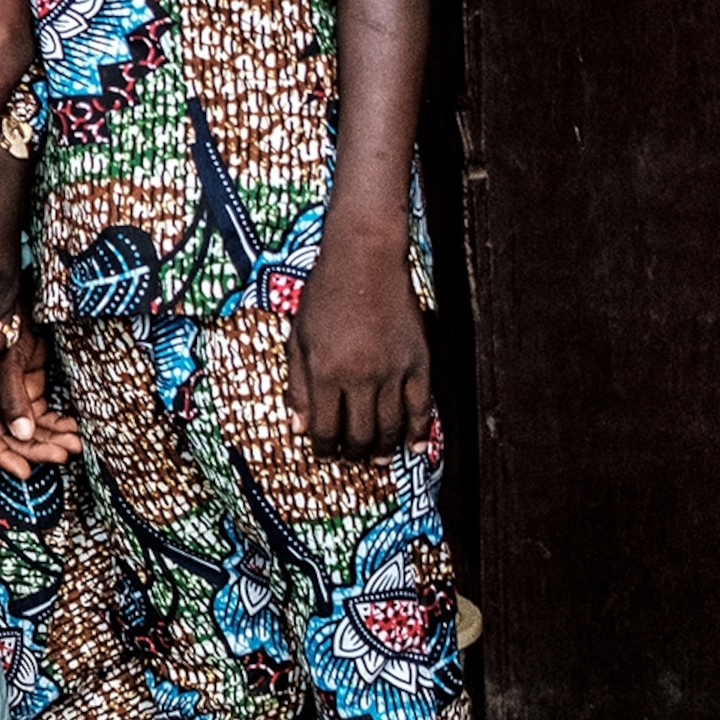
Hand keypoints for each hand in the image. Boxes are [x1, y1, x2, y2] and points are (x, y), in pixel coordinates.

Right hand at [0, 326, 83, 479]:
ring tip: (76, 443)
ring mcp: (13, 394)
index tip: (27, 472)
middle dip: (38, 448)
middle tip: (64, 453)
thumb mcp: (7, 357)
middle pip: (12, 436)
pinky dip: (60, 423)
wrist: (21, 293)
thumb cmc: (8, 318)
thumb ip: (12, 395)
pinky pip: (45, 415)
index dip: (4, 456)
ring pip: (32, 429)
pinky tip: (75, 427)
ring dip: (53, 438)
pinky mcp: (30, 389)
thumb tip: (23, 434)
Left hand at [287, 230, 433, 458]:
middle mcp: (360, 377)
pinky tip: (414, 447)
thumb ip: (297, 384)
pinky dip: (419, 430)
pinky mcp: (419, 361)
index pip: (325, 428)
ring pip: (391, 426)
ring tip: (379, 460)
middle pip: (360, 434)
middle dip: (354, 454)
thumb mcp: (298, 337)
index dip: (325, 449)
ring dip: (384, 449)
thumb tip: (298, 428)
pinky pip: (422, 405)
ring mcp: (393, 370)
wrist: (365, 258)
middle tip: (352, 460)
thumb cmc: (325, 294)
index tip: (325, 456)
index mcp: (325, 372)